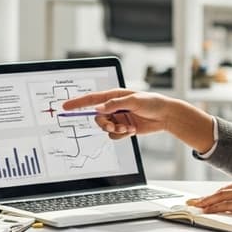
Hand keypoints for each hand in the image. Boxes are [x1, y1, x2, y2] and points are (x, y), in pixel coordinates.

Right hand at [60, 89, 179, 139]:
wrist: (166, 116)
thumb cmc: (152, 102)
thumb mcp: (134, 100)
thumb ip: (115, 104)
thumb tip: (99, 108)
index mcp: (114, 96)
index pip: (92, 99)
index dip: (78, 103)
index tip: (66, 106)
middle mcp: (114, 107)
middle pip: (98, 118)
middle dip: (104, 123)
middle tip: (114, 126)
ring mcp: (118, 118)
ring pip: (106, 128)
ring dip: (115, 130)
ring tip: (127, 128)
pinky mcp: (124, 128)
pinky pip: (114, 135)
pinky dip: (122, 135)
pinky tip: (132, 130)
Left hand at [186, 173, 231, 220]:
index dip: (219, 193)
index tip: (209, 197)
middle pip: (223, 190)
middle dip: (207, 197)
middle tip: (194, 201)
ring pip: (222, 196)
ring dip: (207, 202)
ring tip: (196, 207)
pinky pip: (228, 204)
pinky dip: (216, 208)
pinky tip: (208, 211)